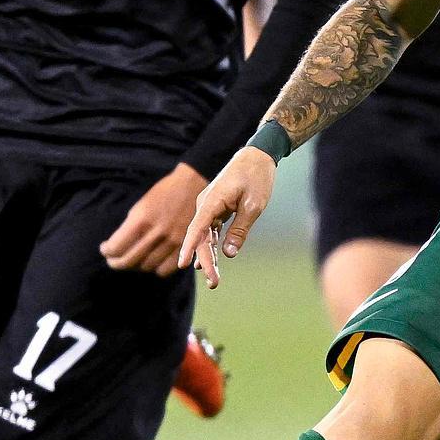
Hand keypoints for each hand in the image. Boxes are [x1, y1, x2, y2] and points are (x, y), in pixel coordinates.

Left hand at [100, 163, 208, 275]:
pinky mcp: (185, 247)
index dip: (107, 251)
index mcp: (142, 220)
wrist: (192, 185)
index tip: (105, 249)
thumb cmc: (162, 194)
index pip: (116, 247)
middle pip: (129, 261)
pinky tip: (152, 259)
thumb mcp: (141, 207)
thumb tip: (116, 248)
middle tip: (113, 260)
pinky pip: (165, 269)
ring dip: (136, 265)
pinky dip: (156, 268)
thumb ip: (129, 229)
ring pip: (146, 266)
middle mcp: (157, 233)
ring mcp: (172, 241)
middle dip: (116, 263)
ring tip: (134, 258)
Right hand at [178, 147, 278, 287]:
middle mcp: (205, 205)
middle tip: (214, 283)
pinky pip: (211, 231)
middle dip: (206, 261)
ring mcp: (209, 207)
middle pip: (201, 237)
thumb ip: (240, 230)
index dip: (190, 247)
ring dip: (209, 257)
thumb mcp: (253, 206)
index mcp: (212, 201)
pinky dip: (212, 246)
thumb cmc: (256, 178)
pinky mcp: (215, 209)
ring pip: (205, 237)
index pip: (197, 228)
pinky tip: (210, 263)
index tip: (183, 264)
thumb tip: (229, 254)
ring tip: (214, 280)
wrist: (256, 156)